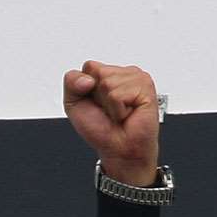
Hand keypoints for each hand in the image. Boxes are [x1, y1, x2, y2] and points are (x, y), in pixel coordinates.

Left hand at [64, 61, 160, 186]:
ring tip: (119, 114)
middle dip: (98, 97)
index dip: (85, 88)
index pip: (89, 66)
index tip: (96, 104)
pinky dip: (118, 110)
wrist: (119, 150)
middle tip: (109, 110)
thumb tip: (87, 79)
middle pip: (98, 72)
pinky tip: (127, 115)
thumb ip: (71, 81)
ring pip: (108, 82)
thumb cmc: (101, 129)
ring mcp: (137, 79)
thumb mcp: (73, 103)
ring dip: (109, 106)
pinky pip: (118, 94)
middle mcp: (124, 74)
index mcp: (109, 74)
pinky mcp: (145, 88)